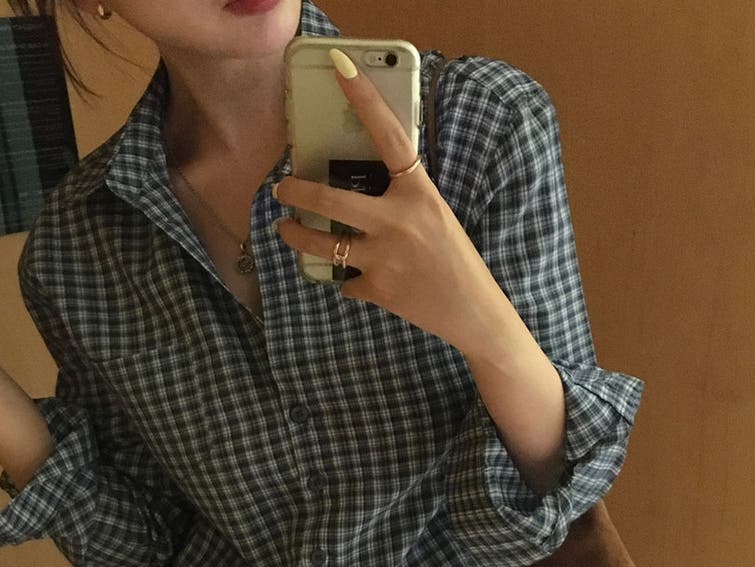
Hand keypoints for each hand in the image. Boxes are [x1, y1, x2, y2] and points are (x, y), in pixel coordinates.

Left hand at [273, 49, 505, 355]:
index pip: (388, 136)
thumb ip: (400, 198)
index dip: (364, 99)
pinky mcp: (376, 289)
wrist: (473, 310)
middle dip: (295, 193)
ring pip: (321, 244)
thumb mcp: (434, 215)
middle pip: (329, 201)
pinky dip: (347, 279)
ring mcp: (384, 257)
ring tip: (286, 229)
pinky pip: (344, 280)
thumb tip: (356, 186)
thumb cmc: (454, 258)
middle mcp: (398, 221)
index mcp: (419, 193)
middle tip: (281, 188)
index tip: (341, 67)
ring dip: (296, 236)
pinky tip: (358, 279)